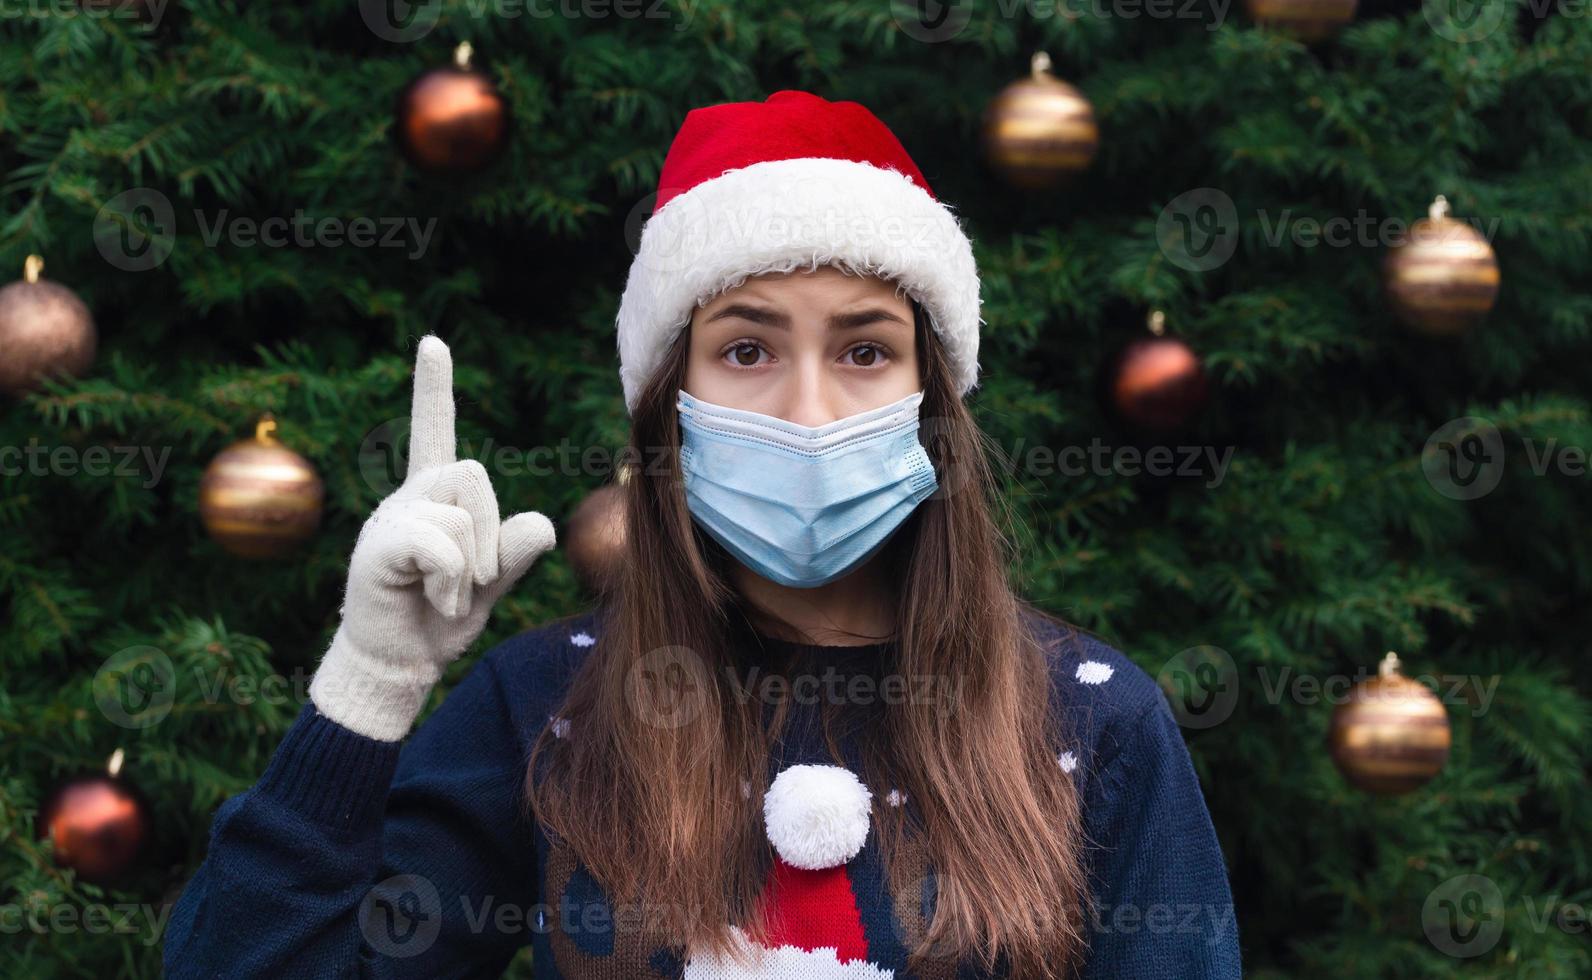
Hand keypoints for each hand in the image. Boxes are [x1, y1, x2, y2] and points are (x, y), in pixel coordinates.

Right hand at [308, 335, 556, 740]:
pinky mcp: (378, 545)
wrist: (400, 664)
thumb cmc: (441, 619)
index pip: (433, 430)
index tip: (432, 342)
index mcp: (436, 497)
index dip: (432, 388)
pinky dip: (452, 580)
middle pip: (474, 474)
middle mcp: (410, 497)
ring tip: (447, 595)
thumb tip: (543, 524)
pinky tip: (435, 601)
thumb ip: (516, 552)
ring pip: (462, 512)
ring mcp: (389, 519)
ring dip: (471, 566)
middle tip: (472, 580)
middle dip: (490, 532)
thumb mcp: (491, 583)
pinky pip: (440, 543)